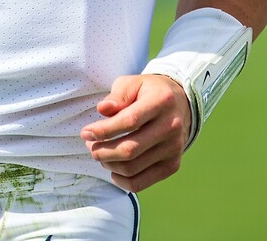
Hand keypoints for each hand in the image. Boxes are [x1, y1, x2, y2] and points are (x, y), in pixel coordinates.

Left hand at [80, 74, 190, 191]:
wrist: (180, 104)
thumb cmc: (148, 92)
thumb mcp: (132, 83)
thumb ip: (117, 96)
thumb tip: (102, 110)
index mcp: (161, 101)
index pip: (130, 121)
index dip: (104, 130)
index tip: (85, 133)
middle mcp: (171, 126)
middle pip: (130, 149)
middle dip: (103, 151)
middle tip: (89, 145)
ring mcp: (174, 149)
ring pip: (133, 168)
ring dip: (109, 164)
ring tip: (99, 153)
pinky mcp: (172, 165)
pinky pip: (142, 182)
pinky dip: (122, 180)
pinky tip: (112, 169)